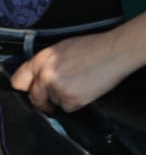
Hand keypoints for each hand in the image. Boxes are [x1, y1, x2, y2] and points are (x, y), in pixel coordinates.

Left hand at [11, 29, 137, 112]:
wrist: (118, 51)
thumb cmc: (96, 47)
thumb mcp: (64, 47)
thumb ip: (46, 63)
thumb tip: (38, 77)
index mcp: (42, 59)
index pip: (19, 80)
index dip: (25, 87)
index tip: (32, 90)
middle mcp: (45, 74)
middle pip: (35, 96)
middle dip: (44, 98)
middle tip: (61, 92)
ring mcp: (57, 88)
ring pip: (53, 102)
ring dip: (64, 98)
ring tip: (82, 83)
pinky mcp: (70, 100)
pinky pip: (67, 108)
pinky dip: (77, 102)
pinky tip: (88, 89)